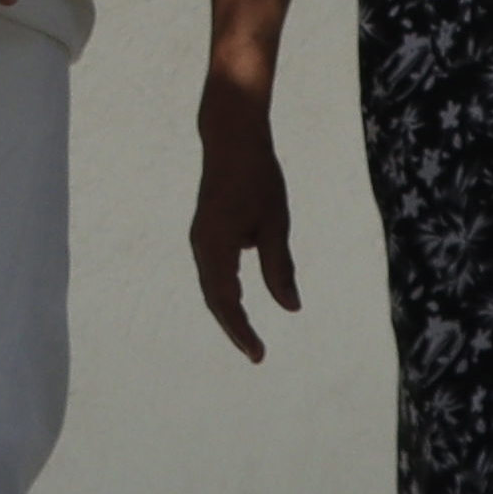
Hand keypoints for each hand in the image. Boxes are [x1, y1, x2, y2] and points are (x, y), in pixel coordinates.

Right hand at [191, 75, 303, 363]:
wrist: (231, 138)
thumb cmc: (257, 178)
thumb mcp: (275, 224)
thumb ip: (280, 268)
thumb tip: (291, 308)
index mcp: (216, 247)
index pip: (226, 301)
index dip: (241, 331)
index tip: (259, 355)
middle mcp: (201, 246)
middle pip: (214, 298)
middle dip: (234, 326)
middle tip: (257, 353)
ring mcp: (201, 238)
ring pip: (212, 284)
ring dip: (229, 309)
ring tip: (249, 333)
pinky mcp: (207, 230)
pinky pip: (213, 269)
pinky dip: (226, 289)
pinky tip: (240, 296)